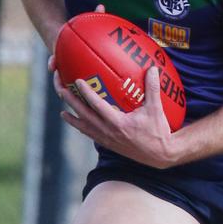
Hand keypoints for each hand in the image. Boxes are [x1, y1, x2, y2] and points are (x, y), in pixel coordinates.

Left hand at [54, 65, 179, 167]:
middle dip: (71, 102)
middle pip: (84, 115)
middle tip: (62, 90)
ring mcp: (108, 140)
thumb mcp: (156, 109)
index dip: (86, 92)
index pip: (97, 105)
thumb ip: (153, 88)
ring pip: (85, 128)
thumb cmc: (159, 131)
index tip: (77, 81)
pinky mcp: (110, 145)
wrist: (160, 155)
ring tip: (63, 111)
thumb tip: (153, 68)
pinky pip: (91, 136)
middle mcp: (109, 132)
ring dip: (73, 119)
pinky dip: (83, 129)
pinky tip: (79, 125)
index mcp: (118, 123)